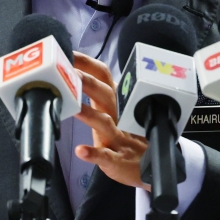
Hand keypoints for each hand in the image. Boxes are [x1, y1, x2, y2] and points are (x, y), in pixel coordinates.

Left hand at [72, 52, 149, 188]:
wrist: (151, 166)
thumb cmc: (128, 136)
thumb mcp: (116, 113)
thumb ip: (98, 96)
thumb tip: (73, 75)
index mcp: (115, 101)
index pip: (103, 76)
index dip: (86, 63)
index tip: (67, 53)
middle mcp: (118, 115)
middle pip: (105, 94)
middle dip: (87, 82)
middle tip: (68, 72)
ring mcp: (118, 138)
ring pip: (105, 123)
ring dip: (89, 115)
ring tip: (75, 108)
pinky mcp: (118, 160)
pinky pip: (106, 156)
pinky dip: (93, 153)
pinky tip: (80, 151)